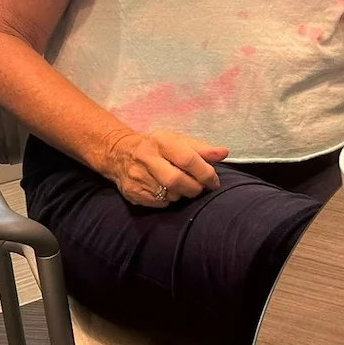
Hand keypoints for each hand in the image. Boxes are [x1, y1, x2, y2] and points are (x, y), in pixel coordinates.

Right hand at [101, 129, 229, 207]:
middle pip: (177, 181)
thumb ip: (202, 148)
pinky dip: (170, 200)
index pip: (187, 159)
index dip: (205, 173)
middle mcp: (147, 159)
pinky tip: (168, 191)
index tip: (214, 181)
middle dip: (194, 188)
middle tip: (200, 187)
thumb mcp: (178, 141)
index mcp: (161, 142)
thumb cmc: (157, 147)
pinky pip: (160, 203)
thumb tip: (224, 153)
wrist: (119, 152)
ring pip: (169, 195)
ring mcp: (137, 177)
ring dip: (183, 194)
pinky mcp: (132, 193)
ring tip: (183, 186)